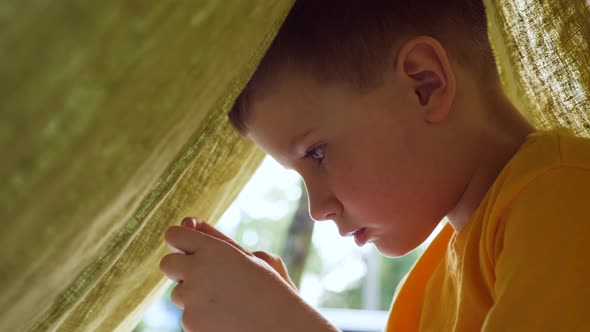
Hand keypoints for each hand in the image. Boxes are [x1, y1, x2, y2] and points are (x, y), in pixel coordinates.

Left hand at [159, 217, 336, 331]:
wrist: (284, 328)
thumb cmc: (272, 290)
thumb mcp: (251, 258)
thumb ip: (216, 239)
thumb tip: (187, 222)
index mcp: (214, 249)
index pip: (174, 235)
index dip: (180, 242)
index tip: (188, 249)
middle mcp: (198, 270)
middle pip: (167, 264)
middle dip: (180, 270)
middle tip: (205, 278)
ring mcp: (191, 298)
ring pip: (178, 294)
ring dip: (194, 297)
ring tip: (227, 303)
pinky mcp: (190, 323)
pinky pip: (187, 316)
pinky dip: (202, 318)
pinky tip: (226, 319)